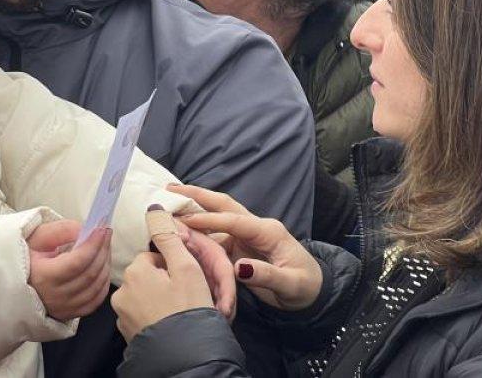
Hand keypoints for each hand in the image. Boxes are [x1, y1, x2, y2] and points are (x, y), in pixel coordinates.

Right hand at [27, 220, 112, 320]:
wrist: (12, 284)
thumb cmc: (25, 258)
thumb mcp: (36, 238)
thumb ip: (60, 231)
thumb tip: (84, 230)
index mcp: (44, 276)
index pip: (77, 262)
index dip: (93, 244)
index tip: (102, 228)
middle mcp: (56, 296)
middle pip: (90, 274)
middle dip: (103, 250)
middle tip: (106, 232)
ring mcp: (65, 308)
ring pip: (96, 287)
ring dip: (105, 264)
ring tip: (104, 246)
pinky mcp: (71, 314)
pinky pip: (96, 300)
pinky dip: (103, 282)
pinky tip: (102, 267)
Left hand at [111, 211, 224, 340]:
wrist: (187, 357)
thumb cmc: (189, 310)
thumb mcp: (186, 267)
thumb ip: (169, 236)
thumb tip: (154, 209)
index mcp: (134, 272)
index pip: (152, 257)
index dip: (172, 266)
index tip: (184, 279)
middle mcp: (121, 292)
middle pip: (146, 276)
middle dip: (163, 282)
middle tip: (183, 297)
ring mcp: (123, 315)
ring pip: (143, 296)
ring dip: (158, 300)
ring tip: (177, 311)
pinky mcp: (128, 334)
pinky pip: (141, 316)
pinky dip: (154, 317)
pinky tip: (168, 323)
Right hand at [169, 184, 322, 311]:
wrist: (312, 293)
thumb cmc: (304, 287)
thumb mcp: (291, 285)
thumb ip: (267, 275)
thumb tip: (239, 267)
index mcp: (268, 231)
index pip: (235, 220)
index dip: (210, 218)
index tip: (185, 219)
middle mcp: (255, 227)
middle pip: (223, 204)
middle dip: (197, 195)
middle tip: (170, 189)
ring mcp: (246, 234)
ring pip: (216, 216)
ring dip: (193, 208)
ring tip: (168, 202)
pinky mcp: (239, 245)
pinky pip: (215, 234)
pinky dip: (197, 228)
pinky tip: (179, 227)